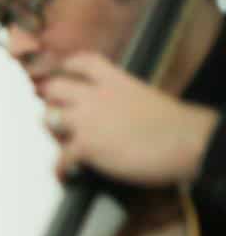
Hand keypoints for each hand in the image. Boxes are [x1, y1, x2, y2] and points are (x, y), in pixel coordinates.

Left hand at [41, 52, 218, 184]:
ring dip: (54, 133)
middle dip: (52, 102)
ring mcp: (88, 120)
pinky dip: (61, 169)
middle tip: (59, 116)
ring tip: (64, 144)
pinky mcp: (86, 145)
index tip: (64, 75)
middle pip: (54, 88)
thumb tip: (113, 113)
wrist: (185, 143)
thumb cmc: (175, 126)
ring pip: (49, 119)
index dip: (68, 67)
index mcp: (116, 81)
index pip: (83, 61)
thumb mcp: (146, 97)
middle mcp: (96, 96)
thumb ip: (122, 98)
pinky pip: (60, 157)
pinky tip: (67, 174)